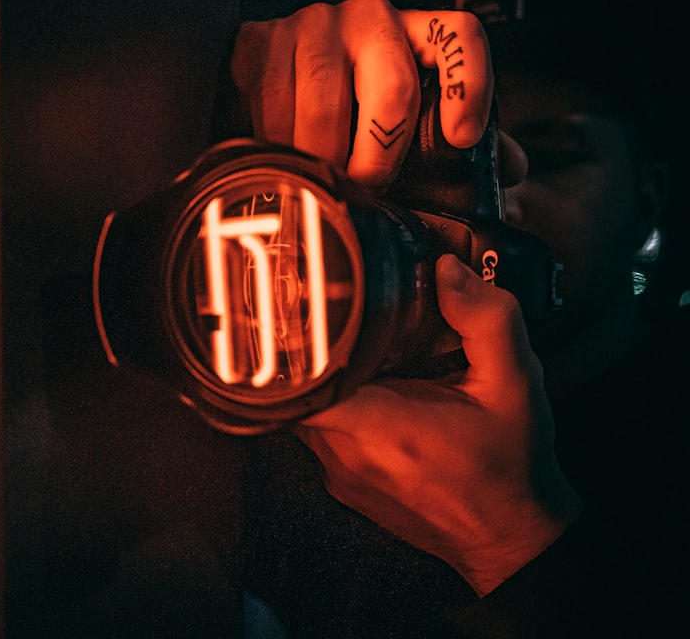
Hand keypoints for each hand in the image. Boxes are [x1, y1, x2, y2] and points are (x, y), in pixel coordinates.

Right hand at [231, 0, 495, 188]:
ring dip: (323, 156)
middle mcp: (368, 17)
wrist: (256, 85)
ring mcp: (311, 23)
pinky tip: (281, 156)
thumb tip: (511, 170)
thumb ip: (451, 141)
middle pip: (392, 86)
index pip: (459, 39)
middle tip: (367, 188)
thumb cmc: (343, 109)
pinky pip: (272, 101)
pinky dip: (277, 141)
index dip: (468, 86)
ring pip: (326, 103)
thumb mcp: (401, 121)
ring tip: (321, 182)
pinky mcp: (260, 39)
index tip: (463, 138)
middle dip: (380, 153)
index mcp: (415, 33)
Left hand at [294, 254, 582, 595]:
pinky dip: (338, 407)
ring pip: (306, 409)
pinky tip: (371, 393)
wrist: (512, 538)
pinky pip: (321, 433)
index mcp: (377, 426)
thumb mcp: (515, 382)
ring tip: (360, 356)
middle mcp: (346, 454)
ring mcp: (340, 473)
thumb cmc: (511, 467)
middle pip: (296, 386)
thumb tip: (449, 274)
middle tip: (341, 324)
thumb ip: (486, 319)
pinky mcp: (345, 484)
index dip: (298, 339)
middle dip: (315, 351)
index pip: (301, 377)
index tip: (308, 311)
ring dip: (327, 380)